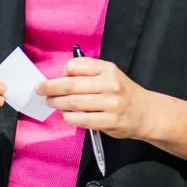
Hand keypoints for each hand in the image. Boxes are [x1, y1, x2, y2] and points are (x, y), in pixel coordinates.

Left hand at [39, 58, 162, 139]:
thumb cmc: (121, 92)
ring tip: (51, 103)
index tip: (52, 79)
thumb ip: (86, 72)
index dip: (60, 74)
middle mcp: (111, 84)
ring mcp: (112, 103)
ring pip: (74, 102)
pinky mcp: (111, 121)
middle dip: (50, 88)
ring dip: (57, 103)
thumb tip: (58, 78)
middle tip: (40, 91)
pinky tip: (66, 115)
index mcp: (107, 69)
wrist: (146, 112)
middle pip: (70, 85)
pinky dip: (69, 117)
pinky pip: (82, 119)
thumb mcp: (108, 74)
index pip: (75, 66)